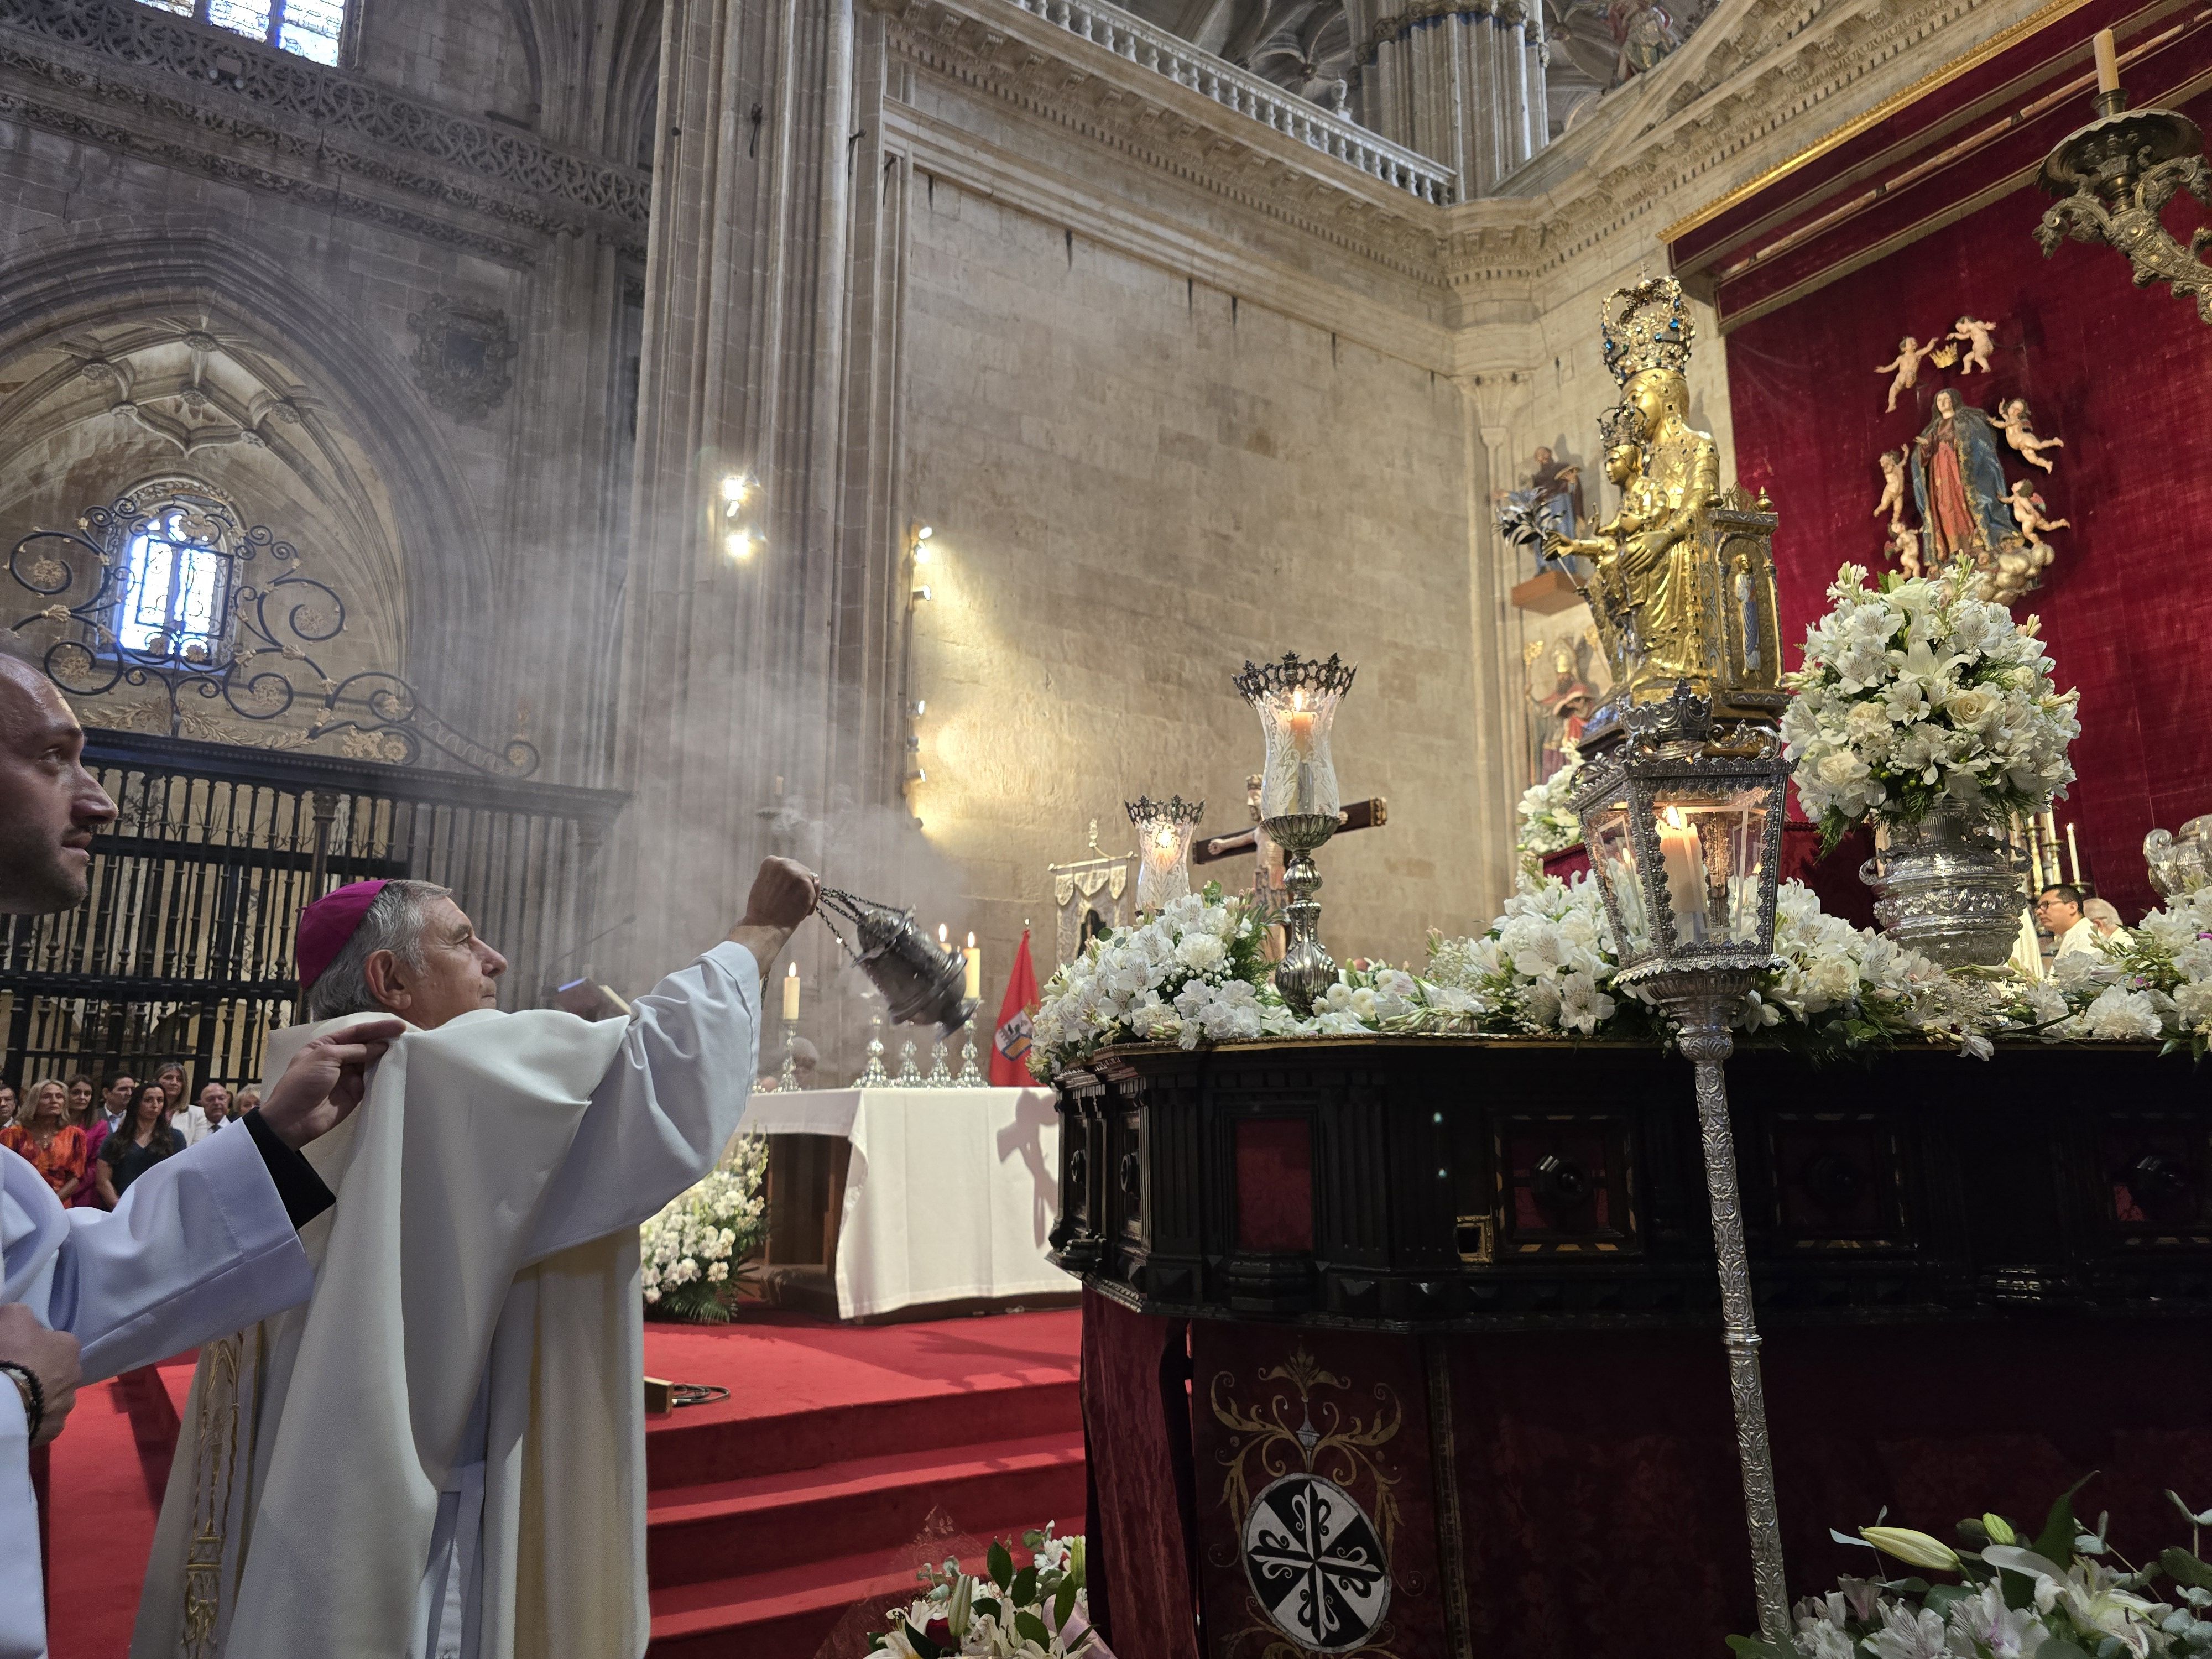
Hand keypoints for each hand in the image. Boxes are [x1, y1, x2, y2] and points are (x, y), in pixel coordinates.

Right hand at [0, 1302, 79, 1447]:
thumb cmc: (11, 1355)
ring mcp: (66, 1404)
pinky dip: (33, 1417)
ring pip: (52, 1395)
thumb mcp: (12, 1316)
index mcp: (70, 1347)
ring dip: (38, 1395)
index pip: (55, 1341)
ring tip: (13, 1397)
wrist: (3, 1402)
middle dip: (39, 1372)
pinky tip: (18, 1415)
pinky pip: (44, 1420)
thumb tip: (23, 1318)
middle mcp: (76, 1375)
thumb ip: (21, 1313)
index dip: (33, 1345)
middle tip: (13, 1375)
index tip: (15, 1352)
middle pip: (56, 1370)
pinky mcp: (54, 1428)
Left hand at [255, 1017, 406, 1150]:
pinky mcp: (356, 1093)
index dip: (377, 1028)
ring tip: (406, 1050)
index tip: (399, 1026)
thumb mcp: (325, 1056)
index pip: (356, 1033)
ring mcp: (348, 1076)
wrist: (293, 1119)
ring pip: (372, 1062)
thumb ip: (355, 1050)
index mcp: (326, 1045)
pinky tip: (397, 1068)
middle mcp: (339, 1058)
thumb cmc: (303, 1082)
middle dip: (384, 1040)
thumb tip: (381, 1046)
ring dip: (386, 1056)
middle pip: (366, 1045)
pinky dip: (384, 1075)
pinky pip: (373, 1081)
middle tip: (406, 1036)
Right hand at [728, 858, 819, 978]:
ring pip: (811, 880)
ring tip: (796, 907)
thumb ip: (777, 876)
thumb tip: (794, 875)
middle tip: (793, 901)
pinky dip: (811, 902)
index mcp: (771, 862)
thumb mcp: (764, 883)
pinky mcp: (806, 884)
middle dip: (801, 885)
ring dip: (807, 893)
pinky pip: (815, 891)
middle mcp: (784, 863)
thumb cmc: (762, 909)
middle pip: (802, 870)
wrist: (765, 926)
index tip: (787, 892)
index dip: (791, 880)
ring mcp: (796, 873)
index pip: (789, 866)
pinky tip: (801, 911)